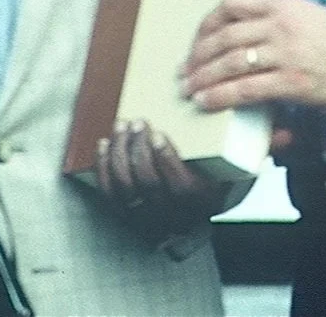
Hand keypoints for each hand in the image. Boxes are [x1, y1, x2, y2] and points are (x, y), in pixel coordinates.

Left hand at [95, 120, 232, 239]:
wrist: (193, 213)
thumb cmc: (208, 179)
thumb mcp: (222, 166)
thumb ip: (217, 146)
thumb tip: (210, 106)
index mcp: (200, 203)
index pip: (181, 187)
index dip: (166, 159)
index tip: (159, 134)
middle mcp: (173, 217)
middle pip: (149, 184)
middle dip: (139, 149)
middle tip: (138, 123)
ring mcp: (147, 219)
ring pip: (126, 187)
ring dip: (120, 152)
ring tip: (122, 127)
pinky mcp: (125, 216)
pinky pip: (109, 193)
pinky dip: (103, 167)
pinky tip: (104, 144)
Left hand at [181, 0, 325, 110]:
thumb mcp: (306, 13)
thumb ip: (276, 18)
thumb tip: (242, 35)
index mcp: (282, 2)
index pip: (231, 3)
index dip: (207, 23)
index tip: (196, 38)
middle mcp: (280, 24)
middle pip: (225, 36)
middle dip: (198, 54)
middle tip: (184, 69)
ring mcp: (286, 53)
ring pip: (231, 63)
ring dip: (204, 77)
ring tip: (189, 88)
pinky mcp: (293, 82)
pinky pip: (246, 89)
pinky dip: (221, 96)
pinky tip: (207, 102)